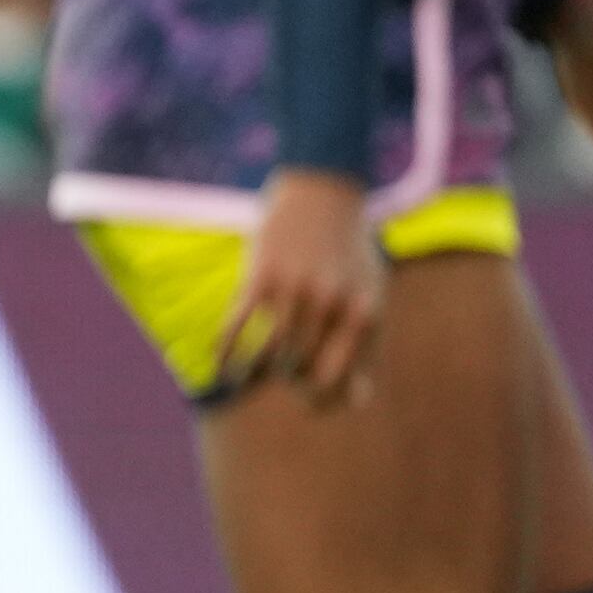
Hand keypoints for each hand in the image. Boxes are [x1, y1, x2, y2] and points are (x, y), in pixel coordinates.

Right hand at [222, 168, 385, 408]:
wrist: (324, 193)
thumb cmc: (349, 253)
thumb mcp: (369, 297)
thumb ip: (365, 347)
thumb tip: (358, 399)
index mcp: (363, 313)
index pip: (335, 381)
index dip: (317, 399)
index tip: (306, 396)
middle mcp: (331, 304)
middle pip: (300, 370)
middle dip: (288, 381)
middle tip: (283, 375)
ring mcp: (294, 290)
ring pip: (269, 355)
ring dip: (258, 370)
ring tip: (255, 370)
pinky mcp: (260, 277)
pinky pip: (235, 330)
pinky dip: (226, 355)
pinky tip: (223, 367)